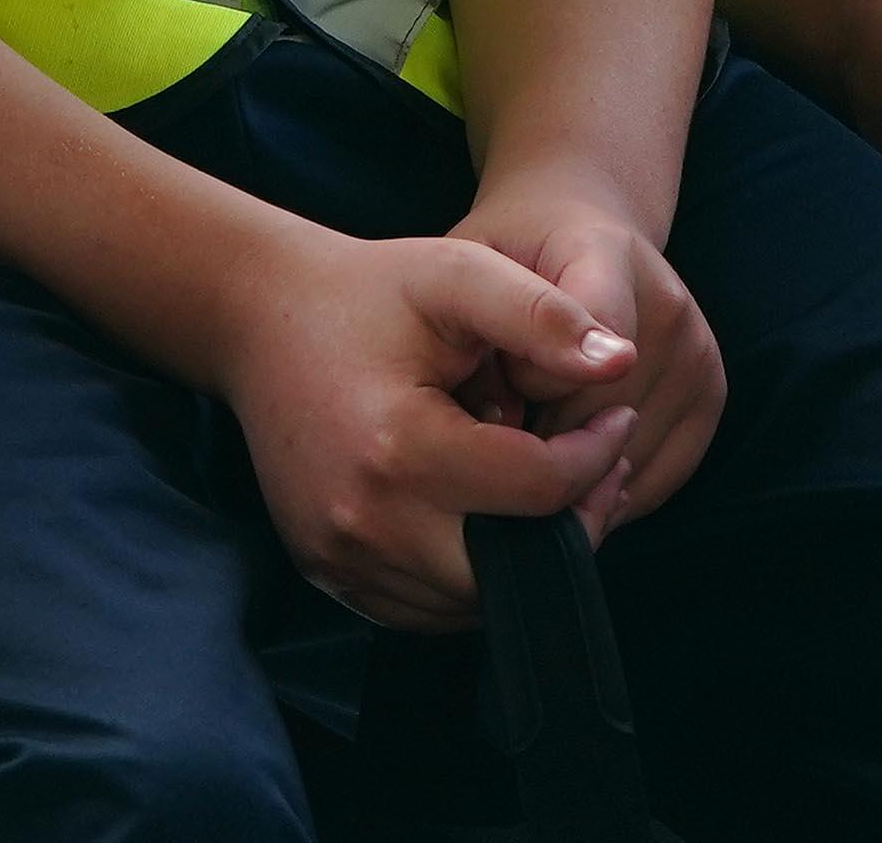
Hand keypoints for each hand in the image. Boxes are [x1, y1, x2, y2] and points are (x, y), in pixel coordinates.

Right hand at [204, 226, 645, 632]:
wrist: (260, 318)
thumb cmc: (366, 292)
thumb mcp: (456, 274)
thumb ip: (541, 316)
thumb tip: (621, 363)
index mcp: (399, 448)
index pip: (539, 487)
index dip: (597, 453)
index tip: (615, 416)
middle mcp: (365, 521)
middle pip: (513, 569)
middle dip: (571, 522)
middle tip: (596, 468)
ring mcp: (341, 557)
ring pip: (473, 602)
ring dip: (523, 556)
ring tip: (547, 487)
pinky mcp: (329, 572)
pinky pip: (427, 608)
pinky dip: (472, 576)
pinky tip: (489, 514)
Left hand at [454, 170, 726, 532]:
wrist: (580, 227)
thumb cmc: (513, 254)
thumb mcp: (474, 262)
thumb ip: (485, 331)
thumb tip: (505, 425)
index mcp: (605, 256)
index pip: (581, 350)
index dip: (529, 384)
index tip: (500, 389)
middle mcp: (667, 304)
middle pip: (605, 413)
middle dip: (541, 437)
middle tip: (506, 423)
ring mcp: (698, 351)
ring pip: (630, 454)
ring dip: (575, 472)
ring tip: (539, 435)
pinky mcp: (711, 391)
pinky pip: (660, 475)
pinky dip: (611, 488)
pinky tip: (573, 466)